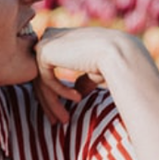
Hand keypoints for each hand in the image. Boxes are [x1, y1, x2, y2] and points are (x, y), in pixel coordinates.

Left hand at [30, 26, 145, 123]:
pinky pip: (46, 79)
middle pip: (41, 76)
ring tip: (64, 120)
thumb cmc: (112, 61)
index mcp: (62, 39)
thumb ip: (83, 79)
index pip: (49, 68)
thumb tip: (78, 91)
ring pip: (41, 80)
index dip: (54, 92)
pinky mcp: (44, 51)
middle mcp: (51, 37)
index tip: (63, 112)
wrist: (116, 53)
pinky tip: (77, 98)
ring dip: (53, 103)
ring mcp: (45, 42)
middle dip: (49, 101)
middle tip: (55, 122)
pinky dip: (60, 92)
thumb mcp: (94, 72)